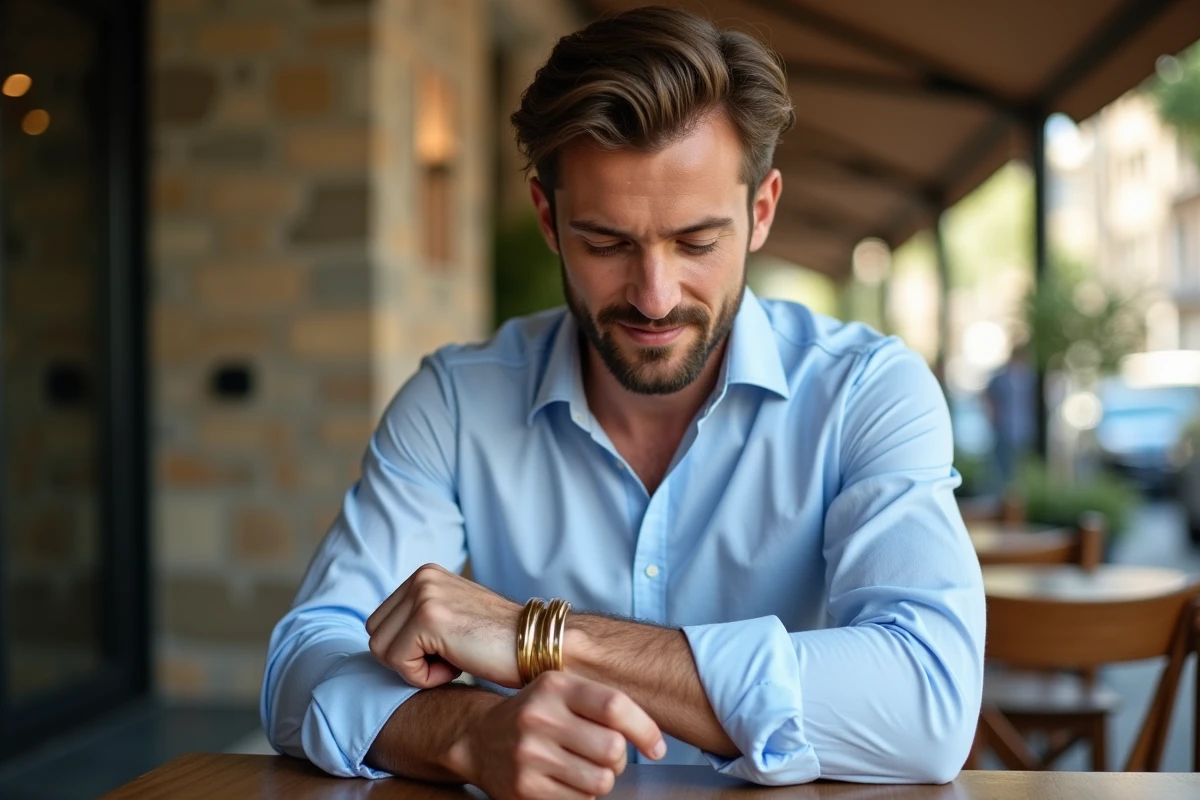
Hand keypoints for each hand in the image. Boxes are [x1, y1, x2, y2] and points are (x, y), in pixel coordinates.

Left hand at [366, 563, 522, 687]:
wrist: (538, 645)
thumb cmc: (498, 644)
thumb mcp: (453, 618)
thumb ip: (420, 618)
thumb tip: (382, 643)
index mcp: (425, 574)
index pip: (381, 623)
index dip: (409, 649)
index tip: (448, 647)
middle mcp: (422, 577)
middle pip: (377, 635)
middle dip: (408, 657)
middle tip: (452, 656)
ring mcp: (424, 595)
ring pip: (382, 651)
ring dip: (417, 668)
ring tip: (456, 658)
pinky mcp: (428, 618)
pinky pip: (399, 663)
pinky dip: (425, 677)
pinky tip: (458, 664)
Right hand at [448, 671, 665, 799]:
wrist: (479, 739)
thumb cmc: (535, 713)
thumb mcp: (561, 691)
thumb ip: (602, 703)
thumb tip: (653, 739)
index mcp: (555, 686)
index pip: (615, 707)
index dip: (645, 730)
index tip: (656, 747)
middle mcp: (540, 717)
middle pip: (612, 749)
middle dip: (619, 758)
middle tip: (606, 755)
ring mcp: (530, 755)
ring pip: (601, 781)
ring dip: (602, 779)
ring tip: (584, 768)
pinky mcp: (525, 789)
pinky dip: (582, 796)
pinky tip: (566, 781)